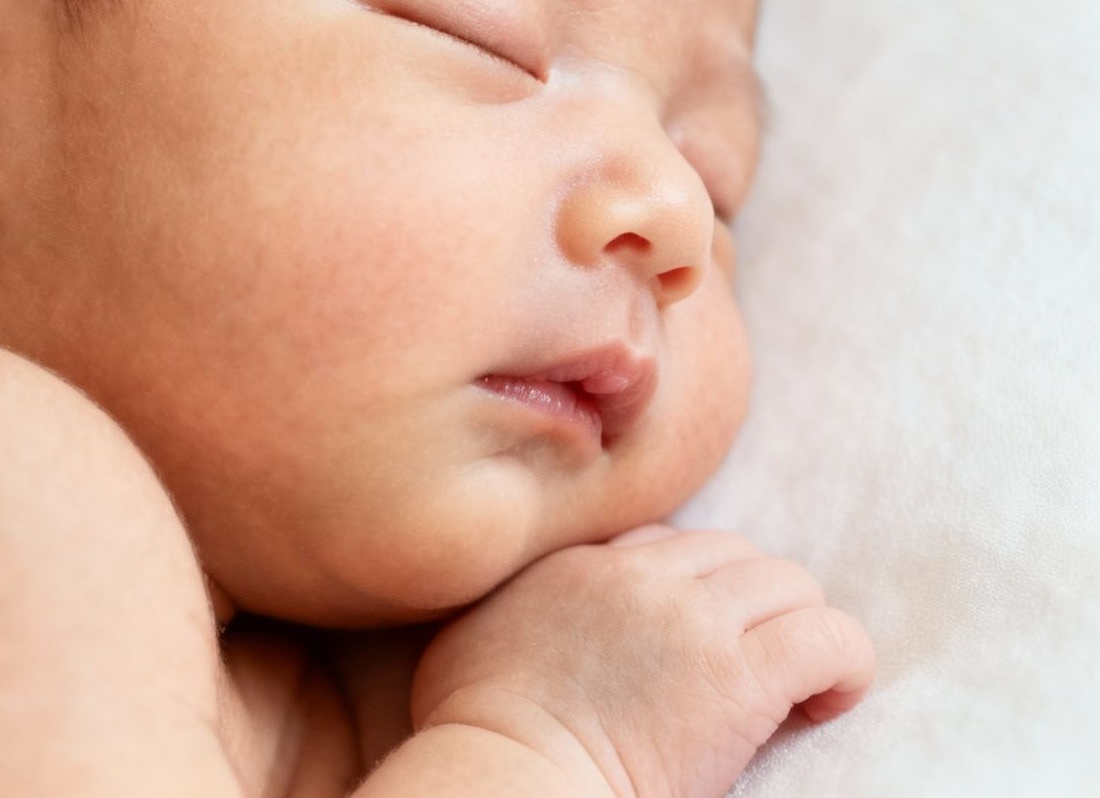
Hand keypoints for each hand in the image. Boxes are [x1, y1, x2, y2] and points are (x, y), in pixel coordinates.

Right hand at [409, 526, 874, 797]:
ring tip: (792, 688)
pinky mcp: (741, 676)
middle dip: (750, 604)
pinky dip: (843, 664)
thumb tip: (527, 614)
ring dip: (797, 630)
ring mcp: (692, 620)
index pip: (662, 543)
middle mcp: (638, 577)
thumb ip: (514, 603)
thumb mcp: (474, 636)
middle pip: (732, 553)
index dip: (689, 587)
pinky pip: (830, 638)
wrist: (506, 776)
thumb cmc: (476, 733)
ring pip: (789, 585)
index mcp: (576, 566)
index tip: (690, 639)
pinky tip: (826, 702)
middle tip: (748, 665)